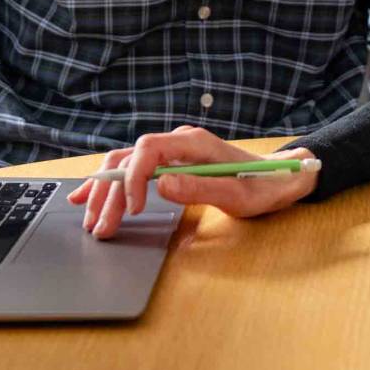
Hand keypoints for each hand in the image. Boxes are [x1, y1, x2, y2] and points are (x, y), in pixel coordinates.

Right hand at [65, 126, 317, 239]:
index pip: (147, 151)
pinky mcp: (172, 163)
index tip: (133, 209)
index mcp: (193, 143)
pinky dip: (112, 184)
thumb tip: (161, 185)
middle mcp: (179, 142)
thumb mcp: (237, 193)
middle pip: (130, 159)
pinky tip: (92, 196)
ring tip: (90, 218)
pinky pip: (134, 170)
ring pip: (126, 164)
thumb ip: (199, 188)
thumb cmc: (262, 186)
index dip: (133, 178)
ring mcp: (174, 151)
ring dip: (105, 190)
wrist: (280, 178)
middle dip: (110, 192)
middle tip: (100, 227)